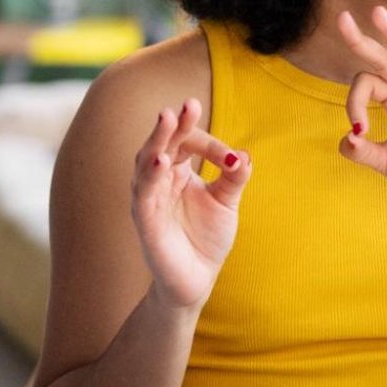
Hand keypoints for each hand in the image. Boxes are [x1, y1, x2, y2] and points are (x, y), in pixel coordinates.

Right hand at [129, 98, 251, 309]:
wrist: (197, 280)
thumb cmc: (207, 237)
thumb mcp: (226, 202)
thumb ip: (234, 177)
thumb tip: (243, 154)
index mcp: (179, 170)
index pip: (189, 142)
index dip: (210, 144)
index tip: (232, 158)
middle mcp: (160, 179)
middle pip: (162, 143)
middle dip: (174, 124)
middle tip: (187, 106)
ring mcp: (149, 198)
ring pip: (146, 162)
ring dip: (156, 141)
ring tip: (166, 120)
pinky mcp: (144, 220)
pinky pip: (143, 193)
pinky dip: (149, 176)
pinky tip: (160, 162)